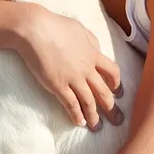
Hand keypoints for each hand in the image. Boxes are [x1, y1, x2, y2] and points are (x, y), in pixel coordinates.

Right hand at [15, 7, 123, 129]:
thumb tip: (97, 49)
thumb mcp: (79, 29)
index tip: (118, 93)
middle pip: (104, 91)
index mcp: (93, 54)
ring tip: (97, 127)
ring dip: (94, 116)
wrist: (35, 29)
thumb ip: (91, 40)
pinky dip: (77, 115)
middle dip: (112, 108)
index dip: (117, 84)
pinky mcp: (58, 85)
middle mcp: (86, 68)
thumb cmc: (55, 25)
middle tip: (118, 120)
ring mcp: (73, 78)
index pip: (113, 72)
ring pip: (89, 102)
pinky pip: (71, 104)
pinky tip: (79, 123)